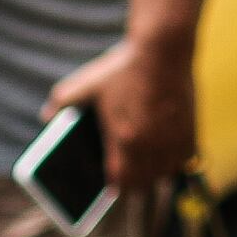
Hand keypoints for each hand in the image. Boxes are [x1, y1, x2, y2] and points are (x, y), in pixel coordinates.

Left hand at [45, 32, 198, 217]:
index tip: (111, 185)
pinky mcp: (190, 131)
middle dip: (133, 183)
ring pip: (164, 174)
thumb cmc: (124, 67)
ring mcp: (172, 140)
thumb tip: (46, 116)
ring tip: (145, 168)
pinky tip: (166, 153)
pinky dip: (174, 161)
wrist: (163, 50)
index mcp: (124, 138)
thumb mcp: (88, 82)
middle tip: (127, 178)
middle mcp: (151, 145)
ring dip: (154, 174)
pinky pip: (183, 160)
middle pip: (142, 183)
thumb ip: (63, 101)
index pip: (119, 180)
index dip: (114, 186)